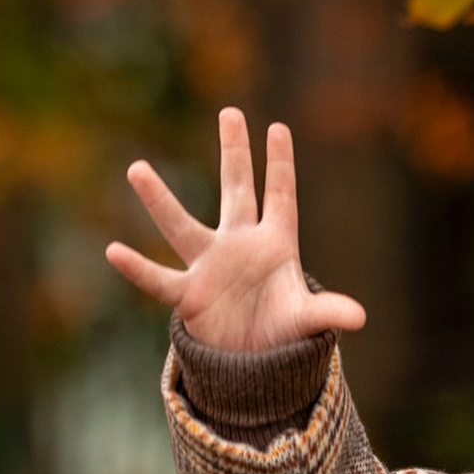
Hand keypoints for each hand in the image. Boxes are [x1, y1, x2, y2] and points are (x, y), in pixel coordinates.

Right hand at [109, 109, 366, 352]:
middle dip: (234, 153)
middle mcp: (239, 244)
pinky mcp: (190, 295)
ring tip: (136, 168)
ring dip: (160, 200)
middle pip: (236, 191)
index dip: (279, 165)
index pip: (279, 197)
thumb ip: (329, 311)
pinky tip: (114, 252)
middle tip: (230, 111)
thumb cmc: (282, 331)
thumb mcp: (308, 319)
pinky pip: (160, 279)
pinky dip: (138, 269)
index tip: (278, 128)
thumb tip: (360, 317)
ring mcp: (210, 265)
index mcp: (275, 244)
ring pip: (181, 226)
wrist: (253, 362)